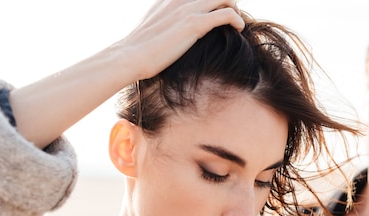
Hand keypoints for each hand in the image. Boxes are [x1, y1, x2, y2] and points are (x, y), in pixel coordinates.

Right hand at [120, 0, 244, 81]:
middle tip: (232, 16)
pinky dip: (237, 20)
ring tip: (237, 22)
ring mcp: (187, 9)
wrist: (130, 57)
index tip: (217, 9)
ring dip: (235, 8)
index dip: (211, 1)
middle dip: (227, 1)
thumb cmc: (139, 51)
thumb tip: (169, 35)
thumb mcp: (152, 30)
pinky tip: (239, 29)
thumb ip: (165, 24)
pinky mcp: (194, 24)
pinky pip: (226, 14)